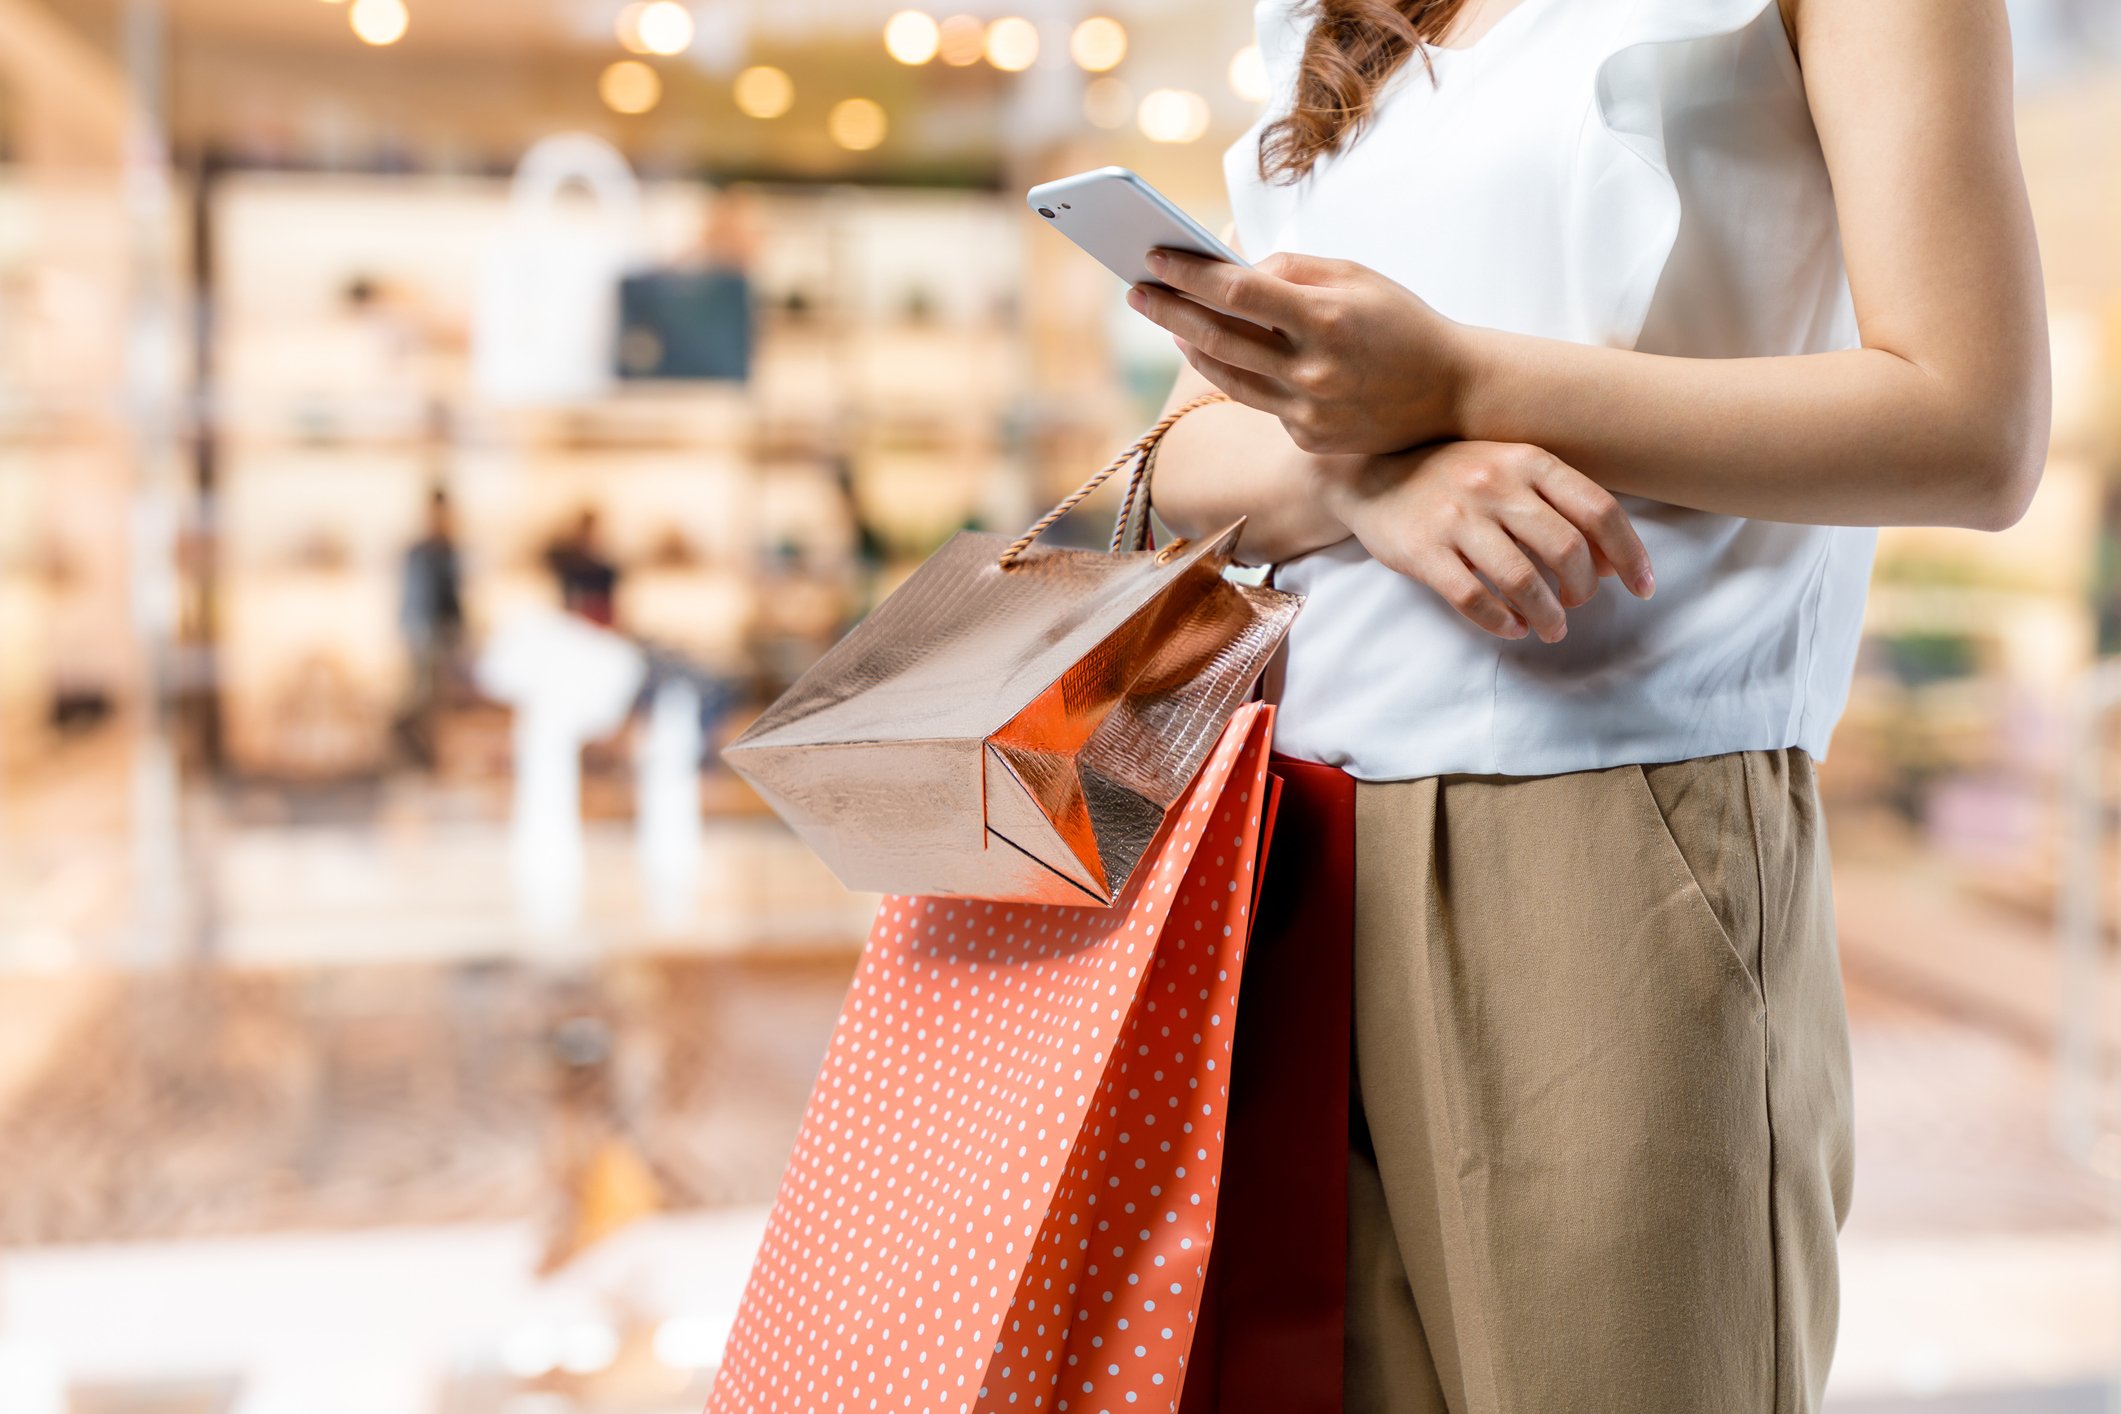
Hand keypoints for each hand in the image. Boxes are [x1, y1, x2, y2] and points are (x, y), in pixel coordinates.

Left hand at [1127, 249, 1468, 455]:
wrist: (1454, 392)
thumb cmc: (1402, 322)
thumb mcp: (1357, 277)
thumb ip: (1292, 270)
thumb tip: (1233, 270)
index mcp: (1326, 320)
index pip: (1237, 293)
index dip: (1188, 274)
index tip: (1154, 255)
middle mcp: (1313, 372)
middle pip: (1217, 338)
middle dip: (1168, 311)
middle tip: (1136, 289)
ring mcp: (1308, 412)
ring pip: (1226, 376)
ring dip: (1188, 345)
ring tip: (1166, 318)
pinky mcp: (1308, 438)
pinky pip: (1258, 400)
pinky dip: (1233, 372)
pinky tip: (1210, 351)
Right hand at [1320, 441, 1655, 641]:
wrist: (1368, 473)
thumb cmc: (1450, 474)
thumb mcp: (1507, 467)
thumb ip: (1558, 502)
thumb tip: (1610, 560)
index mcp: (1527, 460)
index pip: (1599, 510)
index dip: (1630, 555)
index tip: (1643, 587)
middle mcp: (1495, 484)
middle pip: (1567, 550)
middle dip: (1583, 590)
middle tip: (1577, 605)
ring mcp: (1457, 518)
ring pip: (1523, 580)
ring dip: (1547, 615)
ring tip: (1551, 628)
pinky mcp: (1423, 552)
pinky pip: (1473, 599)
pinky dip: (1501, 621)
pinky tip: (1512, 627)